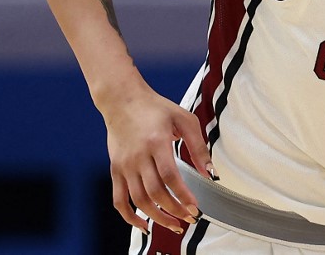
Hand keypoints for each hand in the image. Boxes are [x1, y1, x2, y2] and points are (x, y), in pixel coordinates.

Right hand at [101, 84, 213, 233]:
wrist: (123, 100)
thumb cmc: (156, 108)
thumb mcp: (184, 119)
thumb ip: (199, 146)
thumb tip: (210, 172)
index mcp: (157, 142)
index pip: (170, 176)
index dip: (183, 195)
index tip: (194, 207)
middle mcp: (138, 156)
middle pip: (155, 192)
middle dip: (174, 210)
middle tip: (189, 218)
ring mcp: (124, 165)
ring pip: (138, 200)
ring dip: (156, 217)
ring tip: (173, 224)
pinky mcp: (115, 170)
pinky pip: (119, 200)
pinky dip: (129, 216)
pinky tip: (144, 224)